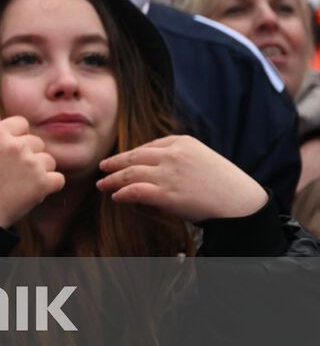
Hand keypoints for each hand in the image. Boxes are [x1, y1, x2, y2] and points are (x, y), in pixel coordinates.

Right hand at [0, 111, 64, 226]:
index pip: (22, 123)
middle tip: (13, 175)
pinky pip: (58, 179)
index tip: (10, 155)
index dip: (18, 138)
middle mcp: (15, 145)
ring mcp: (30, 163)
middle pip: (37, 143)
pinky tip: (31, 194)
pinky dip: (49, 188)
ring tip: (19, 186)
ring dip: (40, 172)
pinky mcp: (42, 183)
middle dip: (30, 157)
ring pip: (49, 161)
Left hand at [98, 135, 266, 221]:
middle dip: (115, 163)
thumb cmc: (225, 184)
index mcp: (182, 142)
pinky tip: (116, 197)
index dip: (133, 154)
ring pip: (130, 173)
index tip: (123, 160)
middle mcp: (173, 154)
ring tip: (102, 184)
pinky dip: (122, 193)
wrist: (242, 203)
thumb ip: (179, 158)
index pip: (149, 145)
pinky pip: (136, 191)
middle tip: (103, 167)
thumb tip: (156, 166)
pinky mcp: (167, 194)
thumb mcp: (203, 159)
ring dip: (113, 179)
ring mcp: (168, 174)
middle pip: (134, 156)